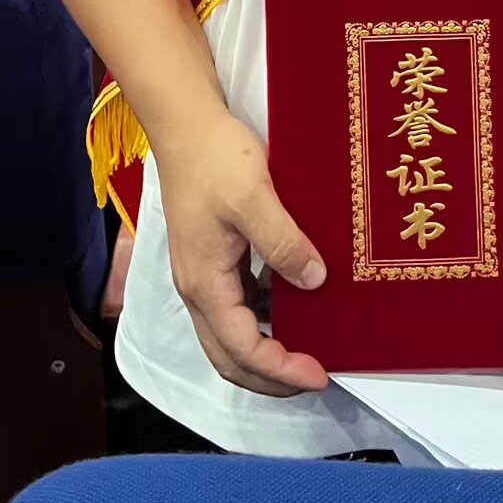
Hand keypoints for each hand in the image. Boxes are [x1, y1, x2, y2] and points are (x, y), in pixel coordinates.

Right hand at [159, 110, 328, 397]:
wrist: (185, 124)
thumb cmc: (213, 157)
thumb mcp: (253, 197)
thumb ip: (282, 242)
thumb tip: (314, 281)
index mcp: (205, 283)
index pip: (242, 349)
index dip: (280, 370)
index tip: (318, 373)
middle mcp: (197, 289)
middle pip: (229, 358)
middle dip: (270, 378)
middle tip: (313, 375)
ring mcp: (201, 275)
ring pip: (228, 336)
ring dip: (263, 353)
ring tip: (305, 349)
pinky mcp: (208, 259)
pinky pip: (233, 308)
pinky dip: (259, 322)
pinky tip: (288, 307)